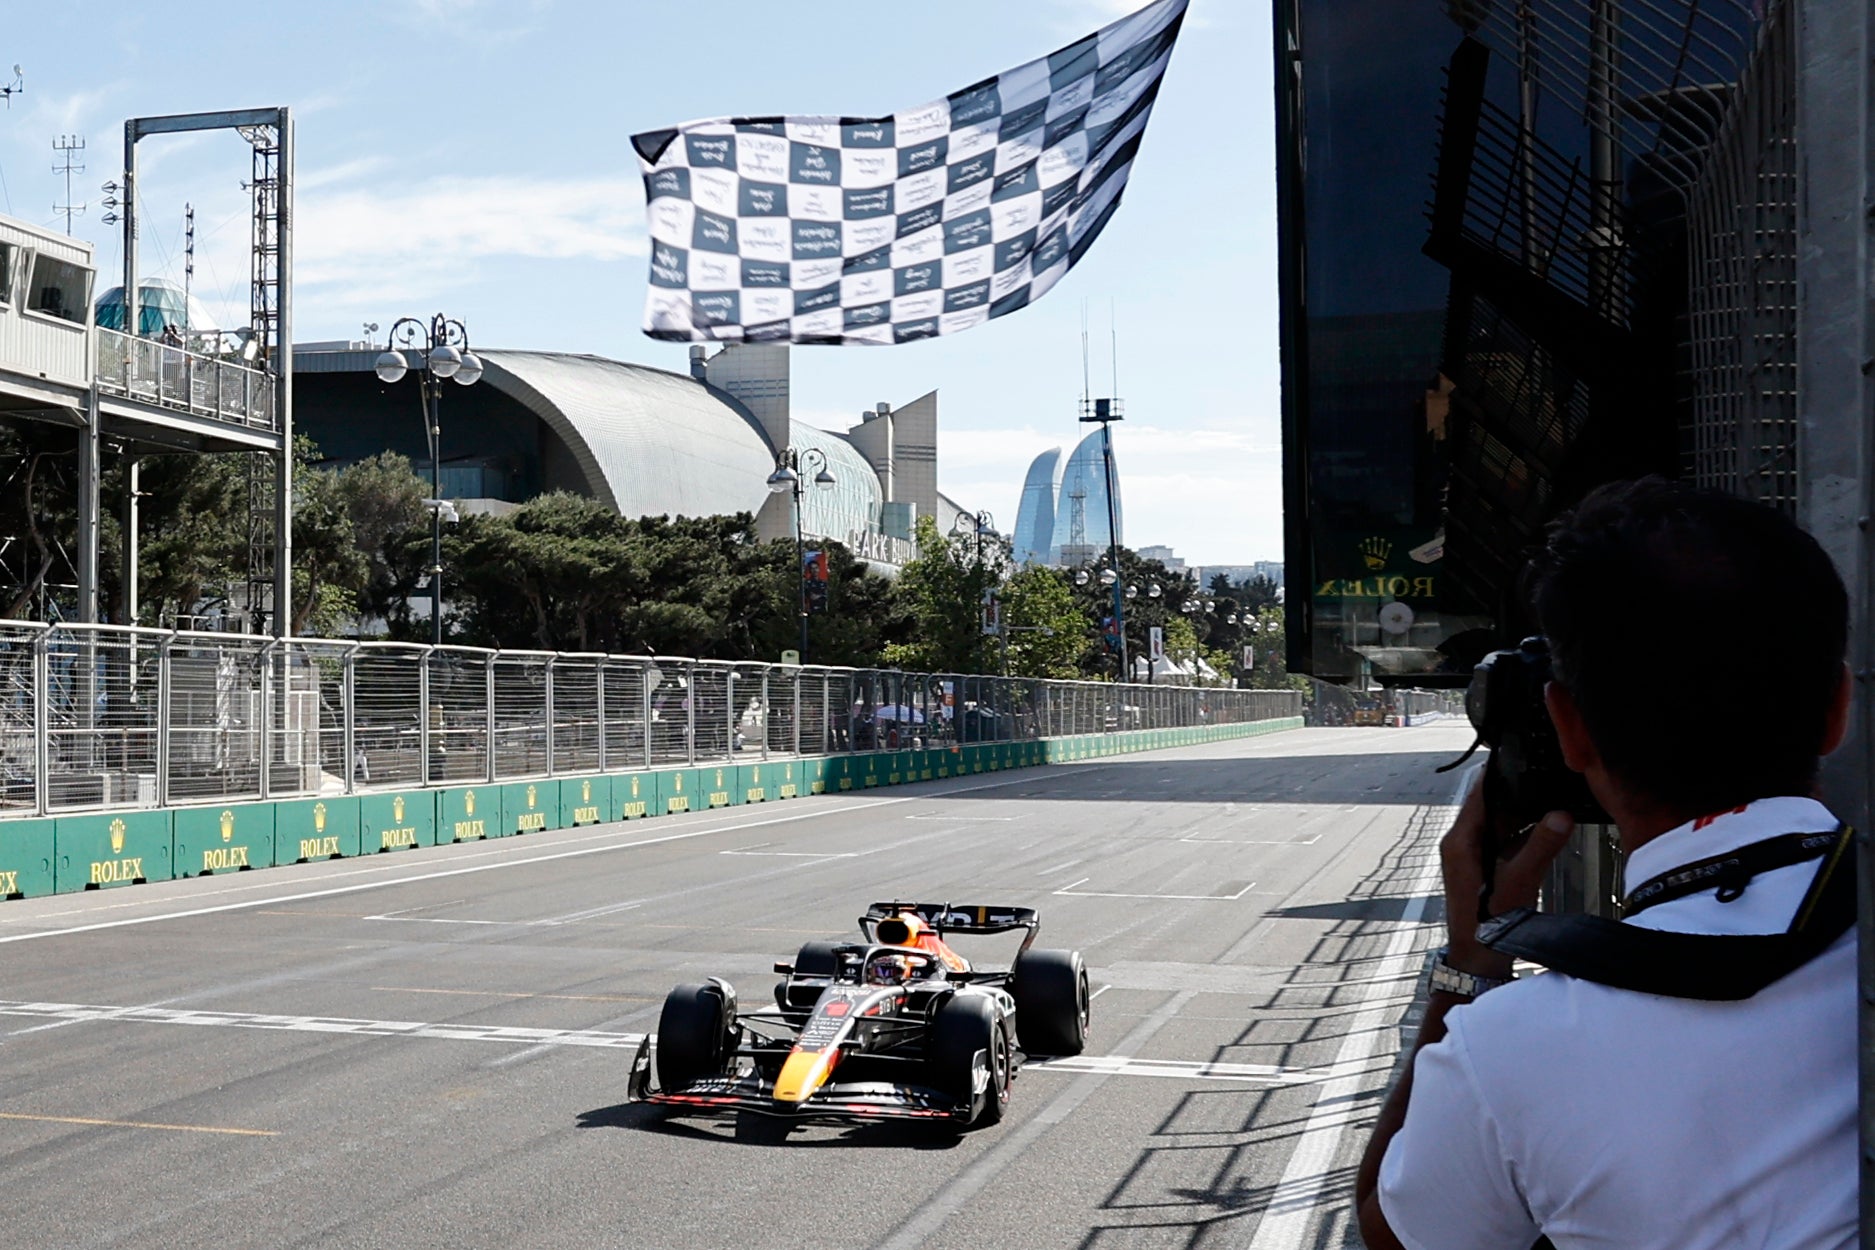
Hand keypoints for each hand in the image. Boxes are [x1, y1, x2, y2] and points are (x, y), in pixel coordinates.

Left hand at [1439, 772, 1574, 979]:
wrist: (1478, 957)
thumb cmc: (1488, 923)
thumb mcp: (1519, 880)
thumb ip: (1541, 846)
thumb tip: (1561, 815)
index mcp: (1460, 840)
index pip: (1479, 794)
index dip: (1498, 774)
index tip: (1516, 755)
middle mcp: (1461, 843)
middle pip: (1490, 807)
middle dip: (1517, 794)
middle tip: (1543, 776)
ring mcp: (1472, 856)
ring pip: (1498, 824)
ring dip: (1522, 814)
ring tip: (1549, 797)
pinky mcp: (1483, 867)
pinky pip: (1503, 841)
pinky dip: (1521, 834)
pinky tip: (1543, 829)